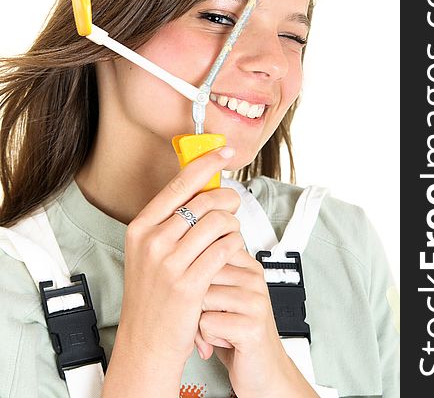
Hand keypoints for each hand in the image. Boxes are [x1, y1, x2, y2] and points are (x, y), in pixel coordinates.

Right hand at [114, 146, 241, 366]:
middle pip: (205, 200)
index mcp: (141, 226)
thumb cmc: (154, 294)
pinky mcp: (189, 284)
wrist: (147, 342)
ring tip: (231, 236)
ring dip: (233, 226)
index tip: (225, 150)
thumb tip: (205, 187)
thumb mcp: (151, 251)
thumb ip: (172, 221)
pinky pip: (225, 248)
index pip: (180, 183)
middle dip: (228, 200)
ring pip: (219, 223)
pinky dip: (235, 246)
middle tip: (233, 207)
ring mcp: (168, 262)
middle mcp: (151, 240)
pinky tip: (232, 252)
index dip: (207, 162)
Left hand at [196, 249, 313, 397]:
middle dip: (195, 300)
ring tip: (219, 328)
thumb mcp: (225, 296)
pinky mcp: (252, 326)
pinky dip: (207, 337)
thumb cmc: (238, 333)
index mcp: (249, 267)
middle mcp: (254, 280)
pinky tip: (224, 340)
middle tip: (211, 316)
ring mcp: (255, 302)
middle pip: (202, 274)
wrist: (265, 371)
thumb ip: (210, 273)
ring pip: (202, 298)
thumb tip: (182, 256)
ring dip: (201, 320)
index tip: (202, 288)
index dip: (196, 274)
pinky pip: (207, 323)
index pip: (210, 251)